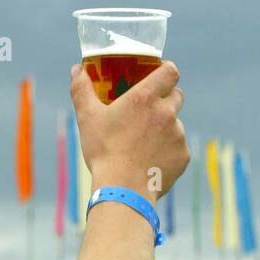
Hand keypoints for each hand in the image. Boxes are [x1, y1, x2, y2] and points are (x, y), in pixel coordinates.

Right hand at [71, 59, 188, 201]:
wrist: (122, 190)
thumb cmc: (103, 152)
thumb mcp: (87, 118)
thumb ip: (81, 90)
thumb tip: (77, 69)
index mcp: (145, 97)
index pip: (170, 71)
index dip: (166, 70)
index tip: (158, 75)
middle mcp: (167, 112)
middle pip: (176, 95)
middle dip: (165, 99)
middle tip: (147, 112)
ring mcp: (178, 135)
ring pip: (175, 125)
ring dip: (164, 129)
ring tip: (143, 145)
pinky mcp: (183, 156)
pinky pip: (177, 149)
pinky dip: (167, 153)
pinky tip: (150, 162)